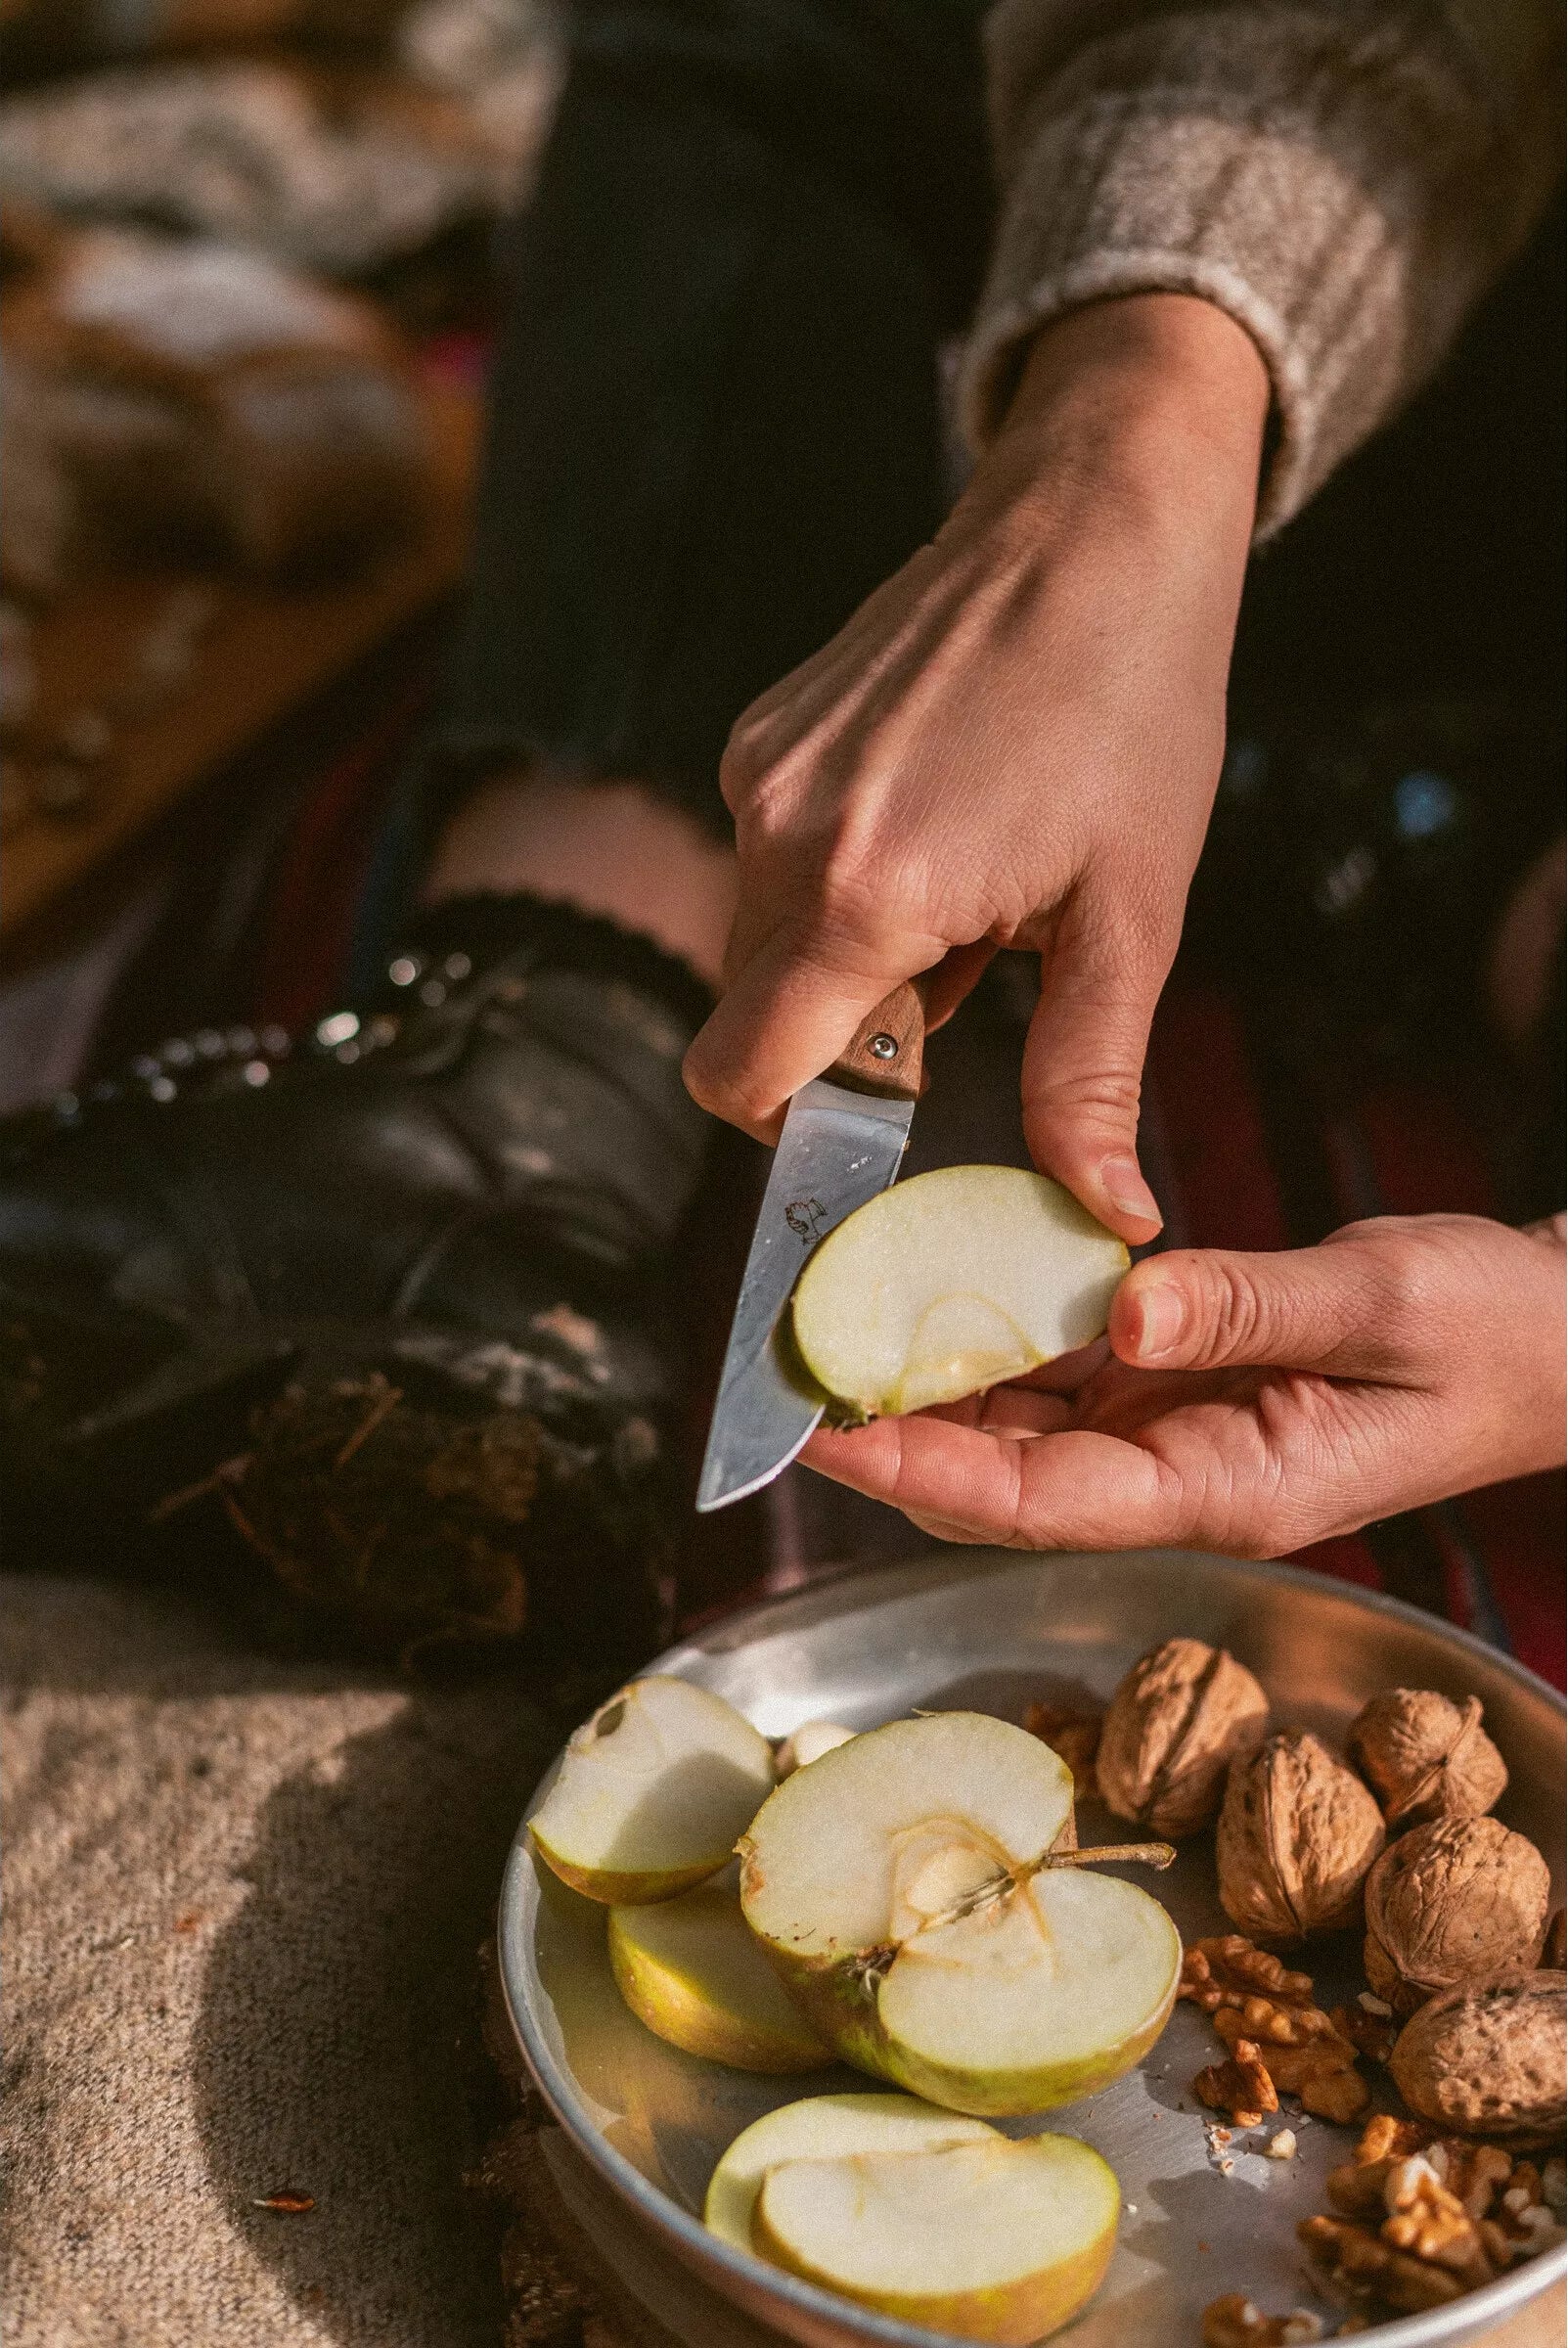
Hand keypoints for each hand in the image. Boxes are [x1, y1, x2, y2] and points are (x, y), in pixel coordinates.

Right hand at [683, 292, 1268, 1241]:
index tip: (879, 1113)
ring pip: (766, 938)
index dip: (794, 1127)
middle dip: (846, 1034)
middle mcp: (779, 832)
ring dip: (852, 955)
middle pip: (754, 1013)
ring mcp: (760, 771)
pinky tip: (940, 825)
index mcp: (864, 895)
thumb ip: (1089, 1080)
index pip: (740, 1076)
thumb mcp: (1132, 919)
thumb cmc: (1134, 708)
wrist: (1101, 519)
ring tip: (970, 888)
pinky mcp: (764, 731)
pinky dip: (842, 881)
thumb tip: (1105, 1219)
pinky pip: (773, 858)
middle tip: (974, 980)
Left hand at [800, 1214, 1567, 1553]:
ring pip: (1026, 1432)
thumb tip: (1121, 1302)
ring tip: (835, 1333)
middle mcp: (1186, 1477)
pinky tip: (940, 1294)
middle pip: (1009, 1480)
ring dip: (935, 1391)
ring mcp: (1179, 1436)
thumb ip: (1250, 1305)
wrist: (1554, 1339)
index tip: (837, 1433)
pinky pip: (1068, 1378)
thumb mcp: (1385, 1307)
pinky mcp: (1182, 1388)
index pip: (1049, 1501)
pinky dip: (1002, 1343)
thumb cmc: (1492, 1335)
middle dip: (901, 1438)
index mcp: (1232, 1486)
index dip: (933, 1471)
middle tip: (798, 1372)